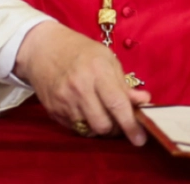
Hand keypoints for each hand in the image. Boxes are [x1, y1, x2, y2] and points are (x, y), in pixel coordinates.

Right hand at [14, 21, 151, 144]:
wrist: (44, 50)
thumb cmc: (82, 51)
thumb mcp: (107, 59)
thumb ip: (124, 84)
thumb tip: (144, 100)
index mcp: (98, 72)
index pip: (117, 104)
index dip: (130, 124)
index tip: (140, 139)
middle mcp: (80, 89)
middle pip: (103, 125)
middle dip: (116, 128)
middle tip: (121, 121)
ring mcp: (64, 102)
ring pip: (89, 130)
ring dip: (101, 128)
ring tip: (105, 114)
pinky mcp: (53, 112)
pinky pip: (75, 128)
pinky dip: (86, 125)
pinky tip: (89, 112)